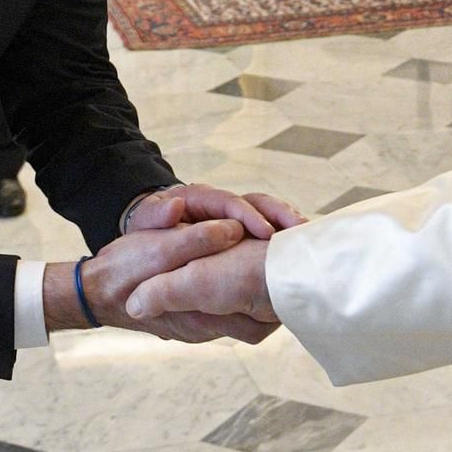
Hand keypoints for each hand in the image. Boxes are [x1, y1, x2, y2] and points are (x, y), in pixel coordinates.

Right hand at [50, 220, 274, 343]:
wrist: (92, 293)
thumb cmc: (123, 271)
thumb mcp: (158, 249)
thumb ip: (196, 241)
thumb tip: (233, 228)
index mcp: (200, 316)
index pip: (256, 320)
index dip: (278, 297)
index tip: (289, 266)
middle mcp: (204, 327)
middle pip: (258, 324)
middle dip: (276, 299)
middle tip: (289, 267)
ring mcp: (199, 324)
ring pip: (244, 318)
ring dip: (260, 296)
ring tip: (272, 266)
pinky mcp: (193, 317)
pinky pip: (227, 312)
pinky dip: (241, 295)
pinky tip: (244, 271)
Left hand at [124, 183, 306, 238]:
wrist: (145, 243)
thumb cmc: (146, 234)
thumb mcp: (146, 222)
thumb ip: (158, 217)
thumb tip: (175, 206)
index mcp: (202, 199)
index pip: (230, 203)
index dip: (248, 215)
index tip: (265, 231)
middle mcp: (224, 206)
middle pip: (258, 203)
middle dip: (279, 215)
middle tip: (298, 230)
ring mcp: (237, 220)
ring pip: (269, 215)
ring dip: (286, 225)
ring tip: (306, 237)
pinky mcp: (244, 236)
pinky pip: (269, 234)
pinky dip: (284, 240)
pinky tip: (300, 253)